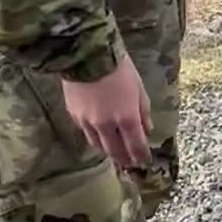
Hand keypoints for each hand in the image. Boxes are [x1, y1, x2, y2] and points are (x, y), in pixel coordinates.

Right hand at [62, 54, 152, 168]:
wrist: (87, 57)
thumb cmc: (120, 69)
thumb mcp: (139, 89)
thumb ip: (144, 112)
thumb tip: (147, 130)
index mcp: (127, 119)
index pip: (136, 146)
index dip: (141, 157)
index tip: (145, 162)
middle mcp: (106, 126)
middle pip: (115, 151)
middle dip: (124, 159)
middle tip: (130, 164)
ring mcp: (88, 123)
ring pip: (98, 145)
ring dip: (109, 151)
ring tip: (116, 152)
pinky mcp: (74, 116)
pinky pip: (86, 133)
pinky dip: (95, 138)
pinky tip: (100, 135)